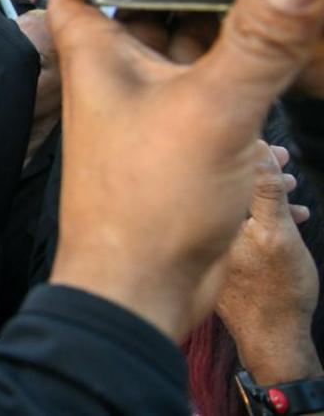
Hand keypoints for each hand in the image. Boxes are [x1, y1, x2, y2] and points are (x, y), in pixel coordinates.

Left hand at [48, 0, 323, 340]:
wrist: (142, 288)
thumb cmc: (141, 207)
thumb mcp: (213, 107)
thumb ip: (257, 40)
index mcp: (99, 56)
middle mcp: (118, 79)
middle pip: (147, 13)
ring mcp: (147, 111)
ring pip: (181, 53)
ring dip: (215, 31)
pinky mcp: (178, 143)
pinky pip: (205, 93)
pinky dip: (231, 75)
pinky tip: (268, 66)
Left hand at [215, 142, 321, 383]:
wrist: (269, 337)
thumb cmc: (272, 288)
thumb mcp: (276, 233)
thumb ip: (265, 190)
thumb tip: (257, 147)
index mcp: (202, 215)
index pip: (215, 166)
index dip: (247, 151)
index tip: (272, 147)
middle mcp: (192, 223)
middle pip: (219, 179)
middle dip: (255, 166)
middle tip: (285, 160)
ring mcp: (199, 238)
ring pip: (229, 199)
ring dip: (263, 189)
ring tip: (292, 187)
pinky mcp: (210, 250)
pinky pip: (230, 218)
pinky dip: (258, 211)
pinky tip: (290, 215)